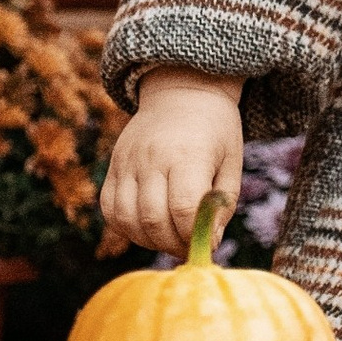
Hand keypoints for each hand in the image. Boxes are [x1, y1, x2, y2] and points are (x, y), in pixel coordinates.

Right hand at [100, 70, 243, 254]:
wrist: (182, 93)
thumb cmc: (215, 132)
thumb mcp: (231, 163)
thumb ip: (221, 207)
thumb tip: (209, 245)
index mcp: (189, 154)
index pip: (184, 208)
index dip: (194, 236)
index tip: (207, 243)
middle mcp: (152, 157)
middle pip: (153, 219)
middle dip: (173, 244)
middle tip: (188, 246)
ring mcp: (128, 161)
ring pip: (127, 218)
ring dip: (148, 240)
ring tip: (168, 237)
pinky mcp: (114, 166)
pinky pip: (110, 208)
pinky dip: (126, 227)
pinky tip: (147, 227)